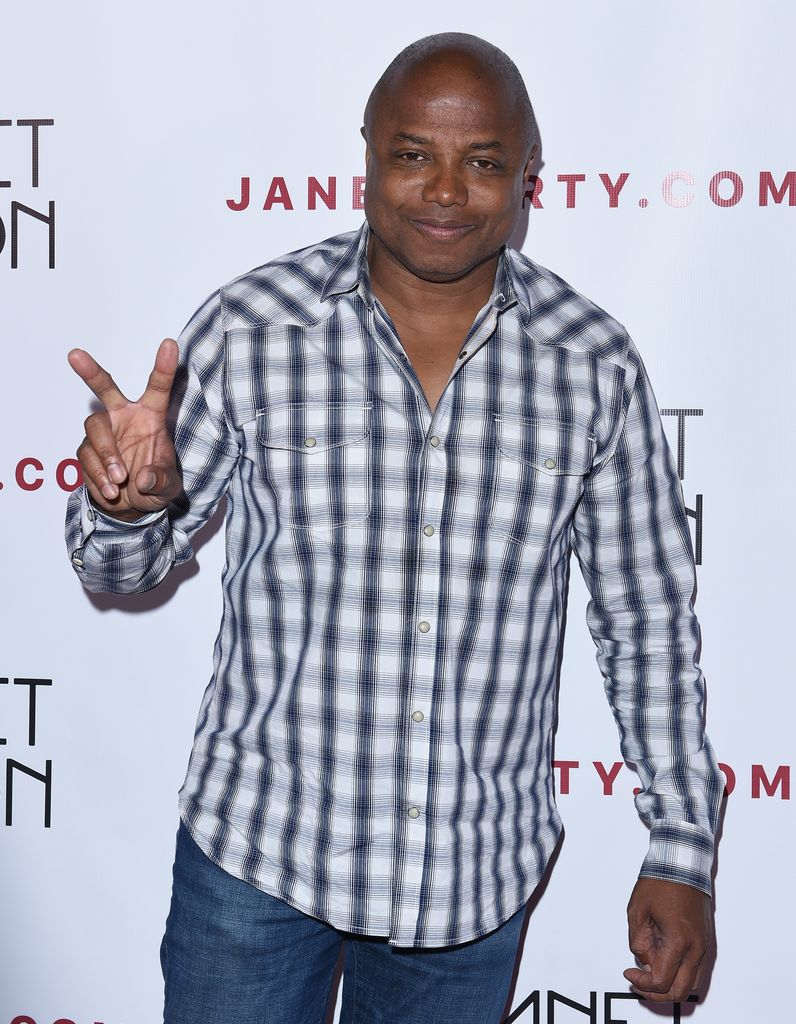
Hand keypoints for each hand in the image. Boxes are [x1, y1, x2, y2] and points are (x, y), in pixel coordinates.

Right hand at [69, 339, 181, 518]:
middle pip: (104, 389)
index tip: (170, 344)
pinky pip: (87, 457)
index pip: (158, 388)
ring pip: (95, 429)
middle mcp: (124, 418)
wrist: (132, 508)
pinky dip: (99, 475)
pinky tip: (111, 490)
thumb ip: (161, 481)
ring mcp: (104, 433)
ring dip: (107, 455)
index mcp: (151, 416)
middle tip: (74, 355)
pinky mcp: (87, 451)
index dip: (164, 366)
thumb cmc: (154, 486)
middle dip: (90, 372)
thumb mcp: (168, 487)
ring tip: (120, 480)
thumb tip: (143, 478)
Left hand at [623, 877, 711, 1003]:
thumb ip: (639, 941)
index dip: (642, 983)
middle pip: (681, 991)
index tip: (628, 973)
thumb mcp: (637, 911)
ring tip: (649, 974)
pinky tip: (664, 964)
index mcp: (679, 941)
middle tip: (639, 982)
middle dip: (657, 993)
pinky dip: (680, 975)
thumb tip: (644, 961)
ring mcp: (704, 945)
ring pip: (692, 984)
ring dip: (671, 986)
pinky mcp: (705, 940)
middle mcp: (696, 948)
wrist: (682, 864)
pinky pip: (696, 969)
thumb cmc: (660, 883)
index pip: (662, 981)